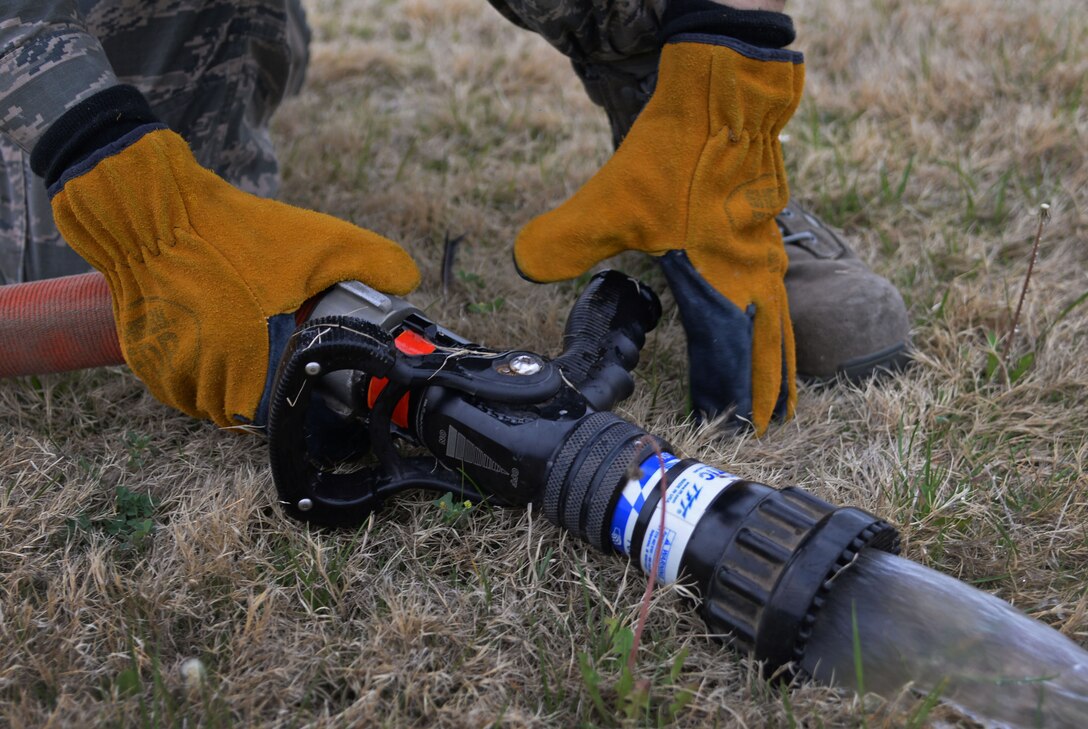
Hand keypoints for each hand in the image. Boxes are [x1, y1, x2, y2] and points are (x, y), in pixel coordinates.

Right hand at [50, 126, 418, 426]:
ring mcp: (171, 376)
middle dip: (269, 392)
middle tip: (283, 361)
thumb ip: (371, 262)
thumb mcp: (318, 243)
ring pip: (213, 402)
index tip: (313, 384)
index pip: (286, 415)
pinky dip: (199, 373)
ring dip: (234, 386)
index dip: (303, 400)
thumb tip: (407, 280)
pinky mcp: (145, 362)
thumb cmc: (237, 233)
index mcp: (255, 369)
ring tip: (251, 351)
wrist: (154, 212)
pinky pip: (180, 385)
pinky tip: (215, 342)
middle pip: (249, 413)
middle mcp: (208, 384)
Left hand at [514, 36, 802, 433]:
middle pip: (767, 347)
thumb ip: (569, 238)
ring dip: (777, 361)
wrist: (725, 92)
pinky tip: (763, 326)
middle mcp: (753, 273)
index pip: (731, 355)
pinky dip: (773, 322)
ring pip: (779, 321)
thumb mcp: (613, 199)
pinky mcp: (763, 231)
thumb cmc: (678, 150)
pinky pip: (775, 293)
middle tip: (767, 428)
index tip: (733, 428)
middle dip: (765, 390)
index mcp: (722, 279)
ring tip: (782, 397)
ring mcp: (765, 251)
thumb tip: (523, 263)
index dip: (731, 393)